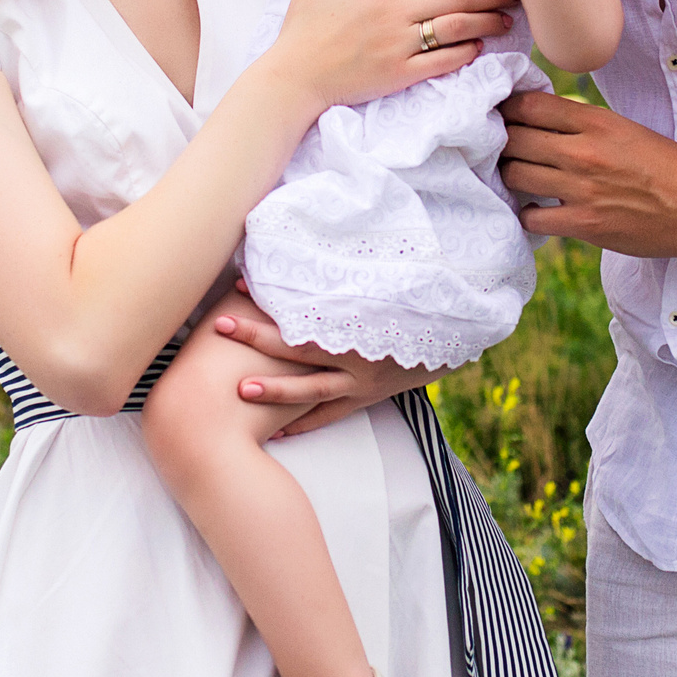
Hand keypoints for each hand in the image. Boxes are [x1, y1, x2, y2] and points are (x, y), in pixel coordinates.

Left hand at [210, 287, 443, 436]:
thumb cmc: (416, 301)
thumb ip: (348, 274)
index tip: (239, 285)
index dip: (272, 301)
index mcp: (360, 322)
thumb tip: (313, 244)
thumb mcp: (387, 282)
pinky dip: (303, 423)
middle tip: (219, 325)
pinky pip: (329, 415)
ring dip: (275, 391)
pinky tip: (276, 432)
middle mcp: (358, 354)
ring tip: (240, 390)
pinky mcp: (366, 397)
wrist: (458, 335)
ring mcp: (362, 381)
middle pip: (299, 347)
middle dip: (257, 337)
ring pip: (311, 390)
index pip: (306, 312)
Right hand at [264, 0, 515, 110]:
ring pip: (456, 28)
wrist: (291, 79)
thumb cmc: (302, 30)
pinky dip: (464, 54)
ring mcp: (400, 46)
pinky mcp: (400, 75)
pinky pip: (442, 62)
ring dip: (485, 22)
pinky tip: (479, 48)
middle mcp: (396, 15)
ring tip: (506, 19)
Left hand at [498, 90, 676, 272]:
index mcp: (596, 122)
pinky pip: (531, 215)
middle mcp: (583, 151)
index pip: (527, 105)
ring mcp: (581, 189)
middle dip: (502, 142)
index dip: (508, 109)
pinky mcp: (584, 223)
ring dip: (510, 176)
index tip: (504, 116)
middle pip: (512, 138)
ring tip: (519, 178)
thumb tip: (540, 118)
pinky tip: (538, 210)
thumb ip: (583, 124)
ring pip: (514, 175)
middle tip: (502, 149)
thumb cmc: (668, 166)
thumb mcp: (626, 130)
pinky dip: (528, 213)